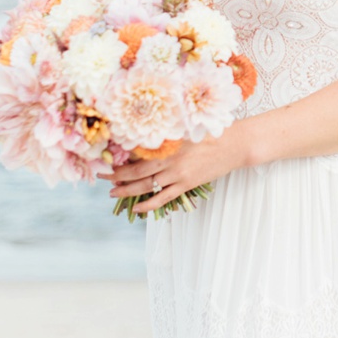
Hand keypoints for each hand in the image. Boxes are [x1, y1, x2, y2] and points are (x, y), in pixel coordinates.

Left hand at [103, 121, 249, 215]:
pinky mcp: (187, 185)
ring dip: (127, 191)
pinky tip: (137, 209)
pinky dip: (148, 205)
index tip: (107, 160)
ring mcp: (178, 175)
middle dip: (116, 176)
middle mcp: (170, 161)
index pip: (138, 154)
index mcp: (169, 144)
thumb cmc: (212, 133)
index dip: (120, 159)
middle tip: (101, 177)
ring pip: (146, 187)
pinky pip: (163, 198)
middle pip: (136, 172)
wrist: (236, 145)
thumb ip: (167, 136)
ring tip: (113, 193)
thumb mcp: (187, 129)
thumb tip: (144, 140)